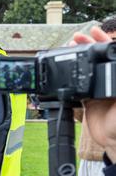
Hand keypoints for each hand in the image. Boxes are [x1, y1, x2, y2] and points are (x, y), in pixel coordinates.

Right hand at [71, 26, 115, 160]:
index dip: (106, 41)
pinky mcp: (89, 100)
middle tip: (78, 37)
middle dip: (90, 45)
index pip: (115, 55)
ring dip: (79, 57)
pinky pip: (79, 84)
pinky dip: (71, 75)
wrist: (114, 143)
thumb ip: (115, 80)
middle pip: (100, 58)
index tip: (97, 32)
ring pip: (89, 68)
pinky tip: (65, 69)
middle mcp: (112, 82)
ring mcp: (100, 90)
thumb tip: (112, 59)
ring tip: (70, 47)